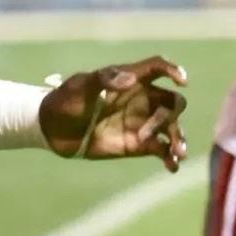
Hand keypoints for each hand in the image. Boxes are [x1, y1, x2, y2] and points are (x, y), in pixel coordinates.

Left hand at [40, 56, 189, 169]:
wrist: (52, 131)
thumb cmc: (65, 101)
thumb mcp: (79, 87)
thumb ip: (104, 79)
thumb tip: (130, 79)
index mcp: (129, 79)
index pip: (157, 69)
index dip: (174, 70)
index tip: (182, 81)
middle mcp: (141, 100)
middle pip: (172, 102)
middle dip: (169, 116)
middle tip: (146, 133)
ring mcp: (141, 123)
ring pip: (172, 127)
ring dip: (178, 138)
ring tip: (176, 153)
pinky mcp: (138, 145)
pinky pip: (162, 150)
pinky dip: (170, 158)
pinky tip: (172, 166)